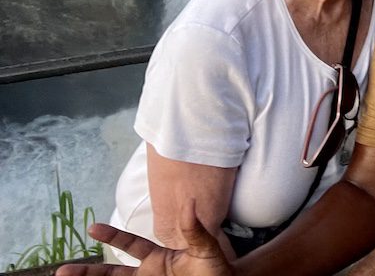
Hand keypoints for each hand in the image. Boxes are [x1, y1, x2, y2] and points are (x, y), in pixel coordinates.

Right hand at [56, 202, 233, 275]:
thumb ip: (195, 230)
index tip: (92, 227)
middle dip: (86, 273)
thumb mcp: (206, 248)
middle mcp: (148, 273)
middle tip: (61, 271)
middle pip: (110, 273)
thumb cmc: (217, 268)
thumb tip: (189, 202)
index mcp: (158, 257)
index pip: (130, 245)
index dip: (112, 236)